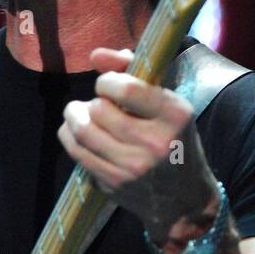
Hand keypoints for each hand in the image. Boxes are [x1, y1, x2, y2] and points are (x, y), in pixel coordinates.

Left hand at [58, 46, 220, 247]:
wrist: (184, 198)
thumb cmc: (174, 140)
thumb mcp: (167, 104)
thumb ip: (132, 72)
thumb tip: (95, 55)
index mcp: (174, 115)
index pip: (126, 88)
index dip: (107, 82)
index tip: (108, 86)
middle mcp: (155, 143)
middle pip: (99, 110)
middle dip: (91, 102)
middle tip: (96, 104)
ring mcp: (133, 168)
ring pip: (83, 131)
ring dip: (74, 117)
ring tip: (78, 113)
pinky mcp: (114, 184)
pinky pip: (78, 153)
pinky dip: (70, 137)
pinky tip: (77, 133)